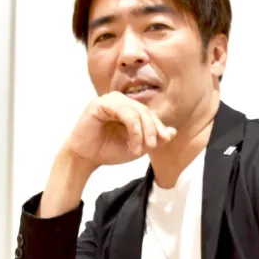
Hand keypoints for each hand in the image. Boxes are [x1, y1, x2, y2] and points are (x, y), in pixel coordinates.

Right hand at [62, 91, 176, 169]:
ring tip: (139, 149)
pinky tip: (133, 142)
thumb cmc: (108, 150)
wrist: (86, 158)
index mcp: (128, 108)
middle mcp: (120, 101)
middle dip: (152, 129)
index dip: (159, 126)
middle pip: (145, 111)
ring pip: (136, 111)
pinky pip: (124, 112)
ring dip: (142, 131)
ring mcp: (110, 100)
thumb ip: (154, 139)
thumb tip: (172, 132)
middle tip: (152, 146)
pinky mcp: (100, 104)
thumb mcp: (137, 147)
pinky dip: (133, 128)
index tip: (165, 139)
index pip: (149, 113)